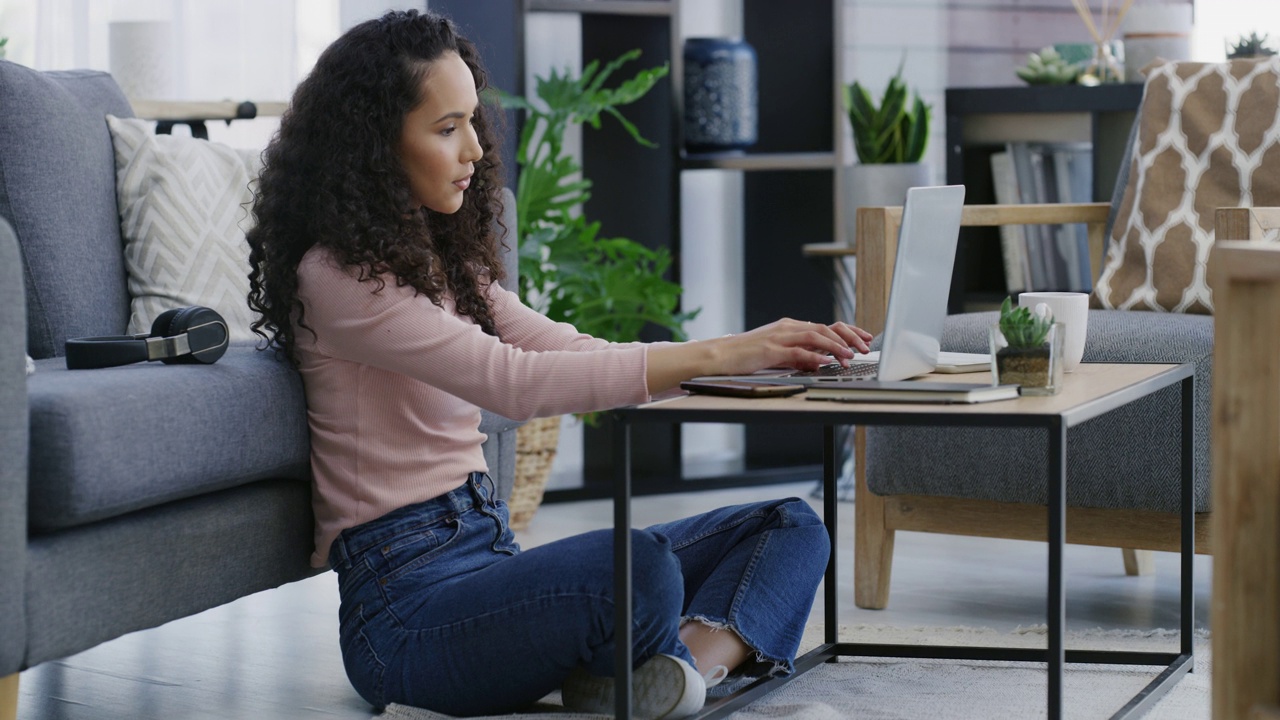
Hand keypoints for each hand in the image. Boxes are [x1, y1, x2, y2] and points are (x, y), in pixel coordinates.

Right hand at [712, 319, 873, 376]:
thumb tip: (819, 361)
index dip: (848, 331)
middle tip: (864, 348)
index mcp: (790, 326)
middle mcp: (788, 327)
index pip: (826, 325)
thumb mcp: (778, 354)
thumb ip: (798, 355)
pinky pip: (798, 351)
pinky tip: (826, 362)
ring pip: (816, 336)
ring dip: (836, 346)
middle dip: (849, 337)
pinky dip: (814, 356)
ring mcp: (779, 337)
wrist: (720, 354)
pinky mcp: (771, 350)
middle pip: (826, 328)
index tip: (864, 338)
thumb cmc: (747, 355)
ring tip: (850, 356)